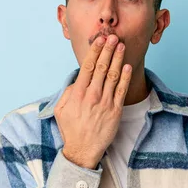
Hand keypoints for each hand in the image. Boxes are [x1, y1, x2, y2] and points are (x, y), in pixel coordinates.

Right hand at [54, 34, 131, 168]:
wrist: (83, 150)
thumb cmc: (71, 129)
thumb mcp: (61, 109)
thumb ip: (68, 92)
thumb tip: (77, 80)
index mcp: (78, 93)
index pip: (88, 67)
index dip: (95, 51)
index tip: (99, 40)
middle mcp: (92, 95)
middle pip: (102, 67)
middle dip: (108, 50)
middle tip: (113, 37)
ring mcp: (105, 103)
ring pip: (113, 76)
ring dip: (117, 59)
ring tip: (121, 46)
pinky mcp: (115, 111)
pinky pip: (122, 90)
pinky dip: (125, 77)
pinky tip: (127, 66)